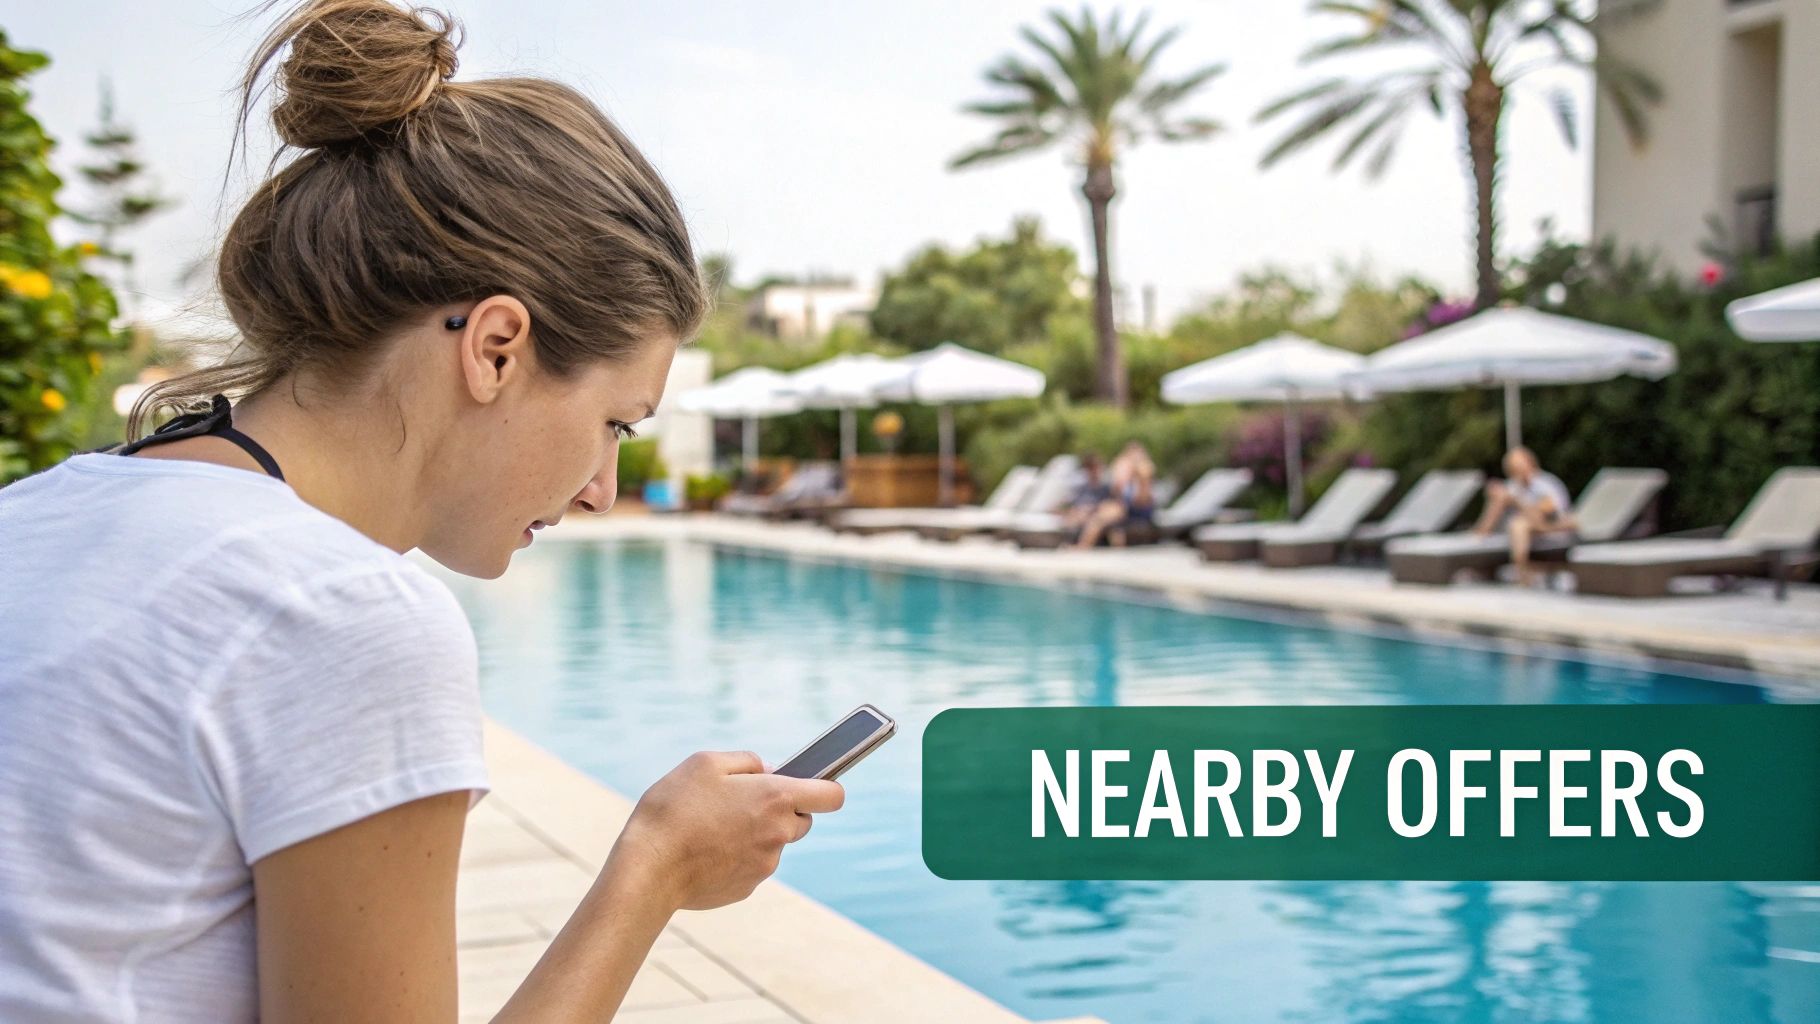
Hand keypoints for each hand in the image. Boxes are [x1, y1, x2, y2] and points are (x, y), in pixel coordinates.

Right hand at [609, 750, 843, 911]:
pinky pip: (751, 866)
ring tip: (713, 826)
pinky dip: (736, 857)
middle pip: (802, 820)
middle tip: (742, 802)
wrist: (647, 869)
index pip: (832, 795)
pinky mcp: (746, 888)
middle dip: (782, 810)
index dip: (825, 787)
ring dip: (755, 834)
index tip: (809, 784)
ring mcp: (765, 866)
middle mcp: (778, 834)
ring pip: (773, 844)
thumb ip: (747, 761)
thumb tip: (770, 771)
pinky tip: (705, 851)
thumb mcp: (705, 764)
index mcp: (775, 798)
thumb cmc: (674, 809)